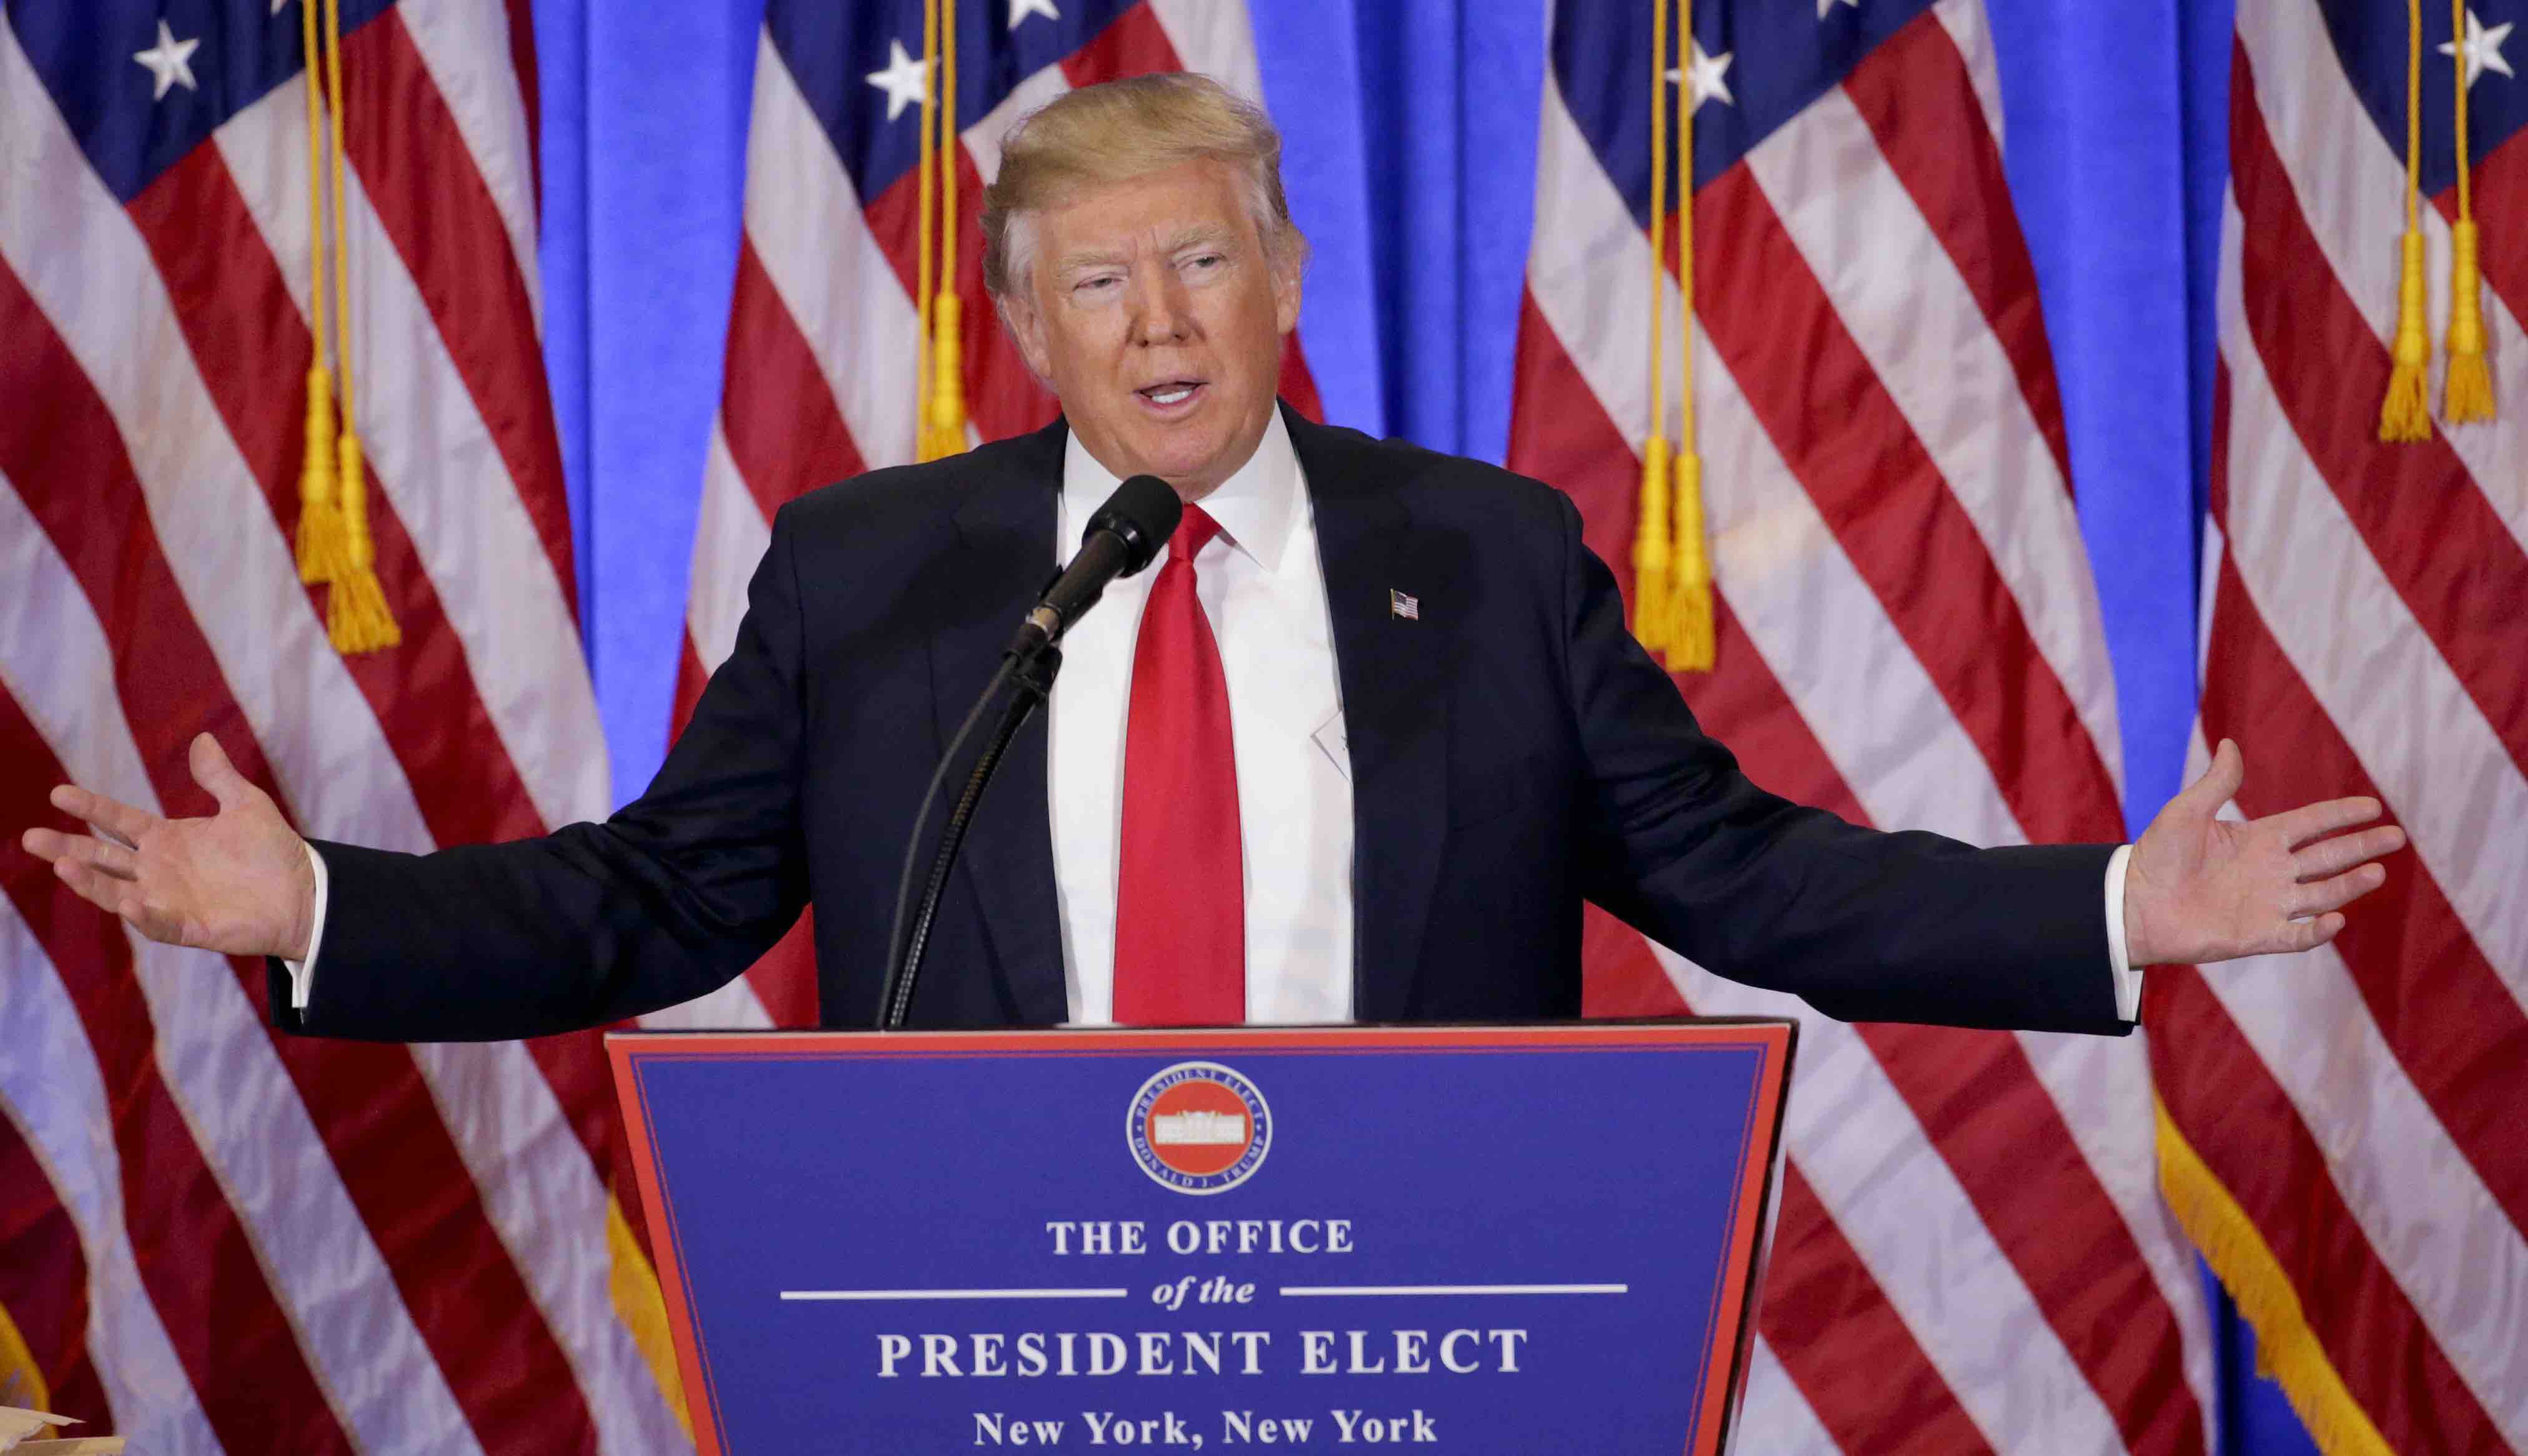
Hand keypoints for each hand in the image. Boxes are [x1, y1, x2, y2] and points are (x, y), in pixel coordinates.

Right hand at [18, 733, 316, 959]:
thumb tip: (201, 740)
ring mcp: (168, 900)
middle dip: (66, 848)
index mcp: (167, 839)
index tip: (57, 793)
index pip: (118, 820)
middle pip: (102, 857)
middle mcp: (158, 870)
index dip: (90, 807)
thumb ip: (218, 777)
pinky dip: (141, 914)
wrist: (305, 893)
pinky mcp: (187, 927)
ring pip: (116, 891)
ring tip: (61, 866)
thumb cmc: (273, 851)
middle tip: (30, 837)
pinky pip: (156, 922)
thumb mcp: (246, 805)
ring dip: (90, 881)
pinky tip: (127, 902)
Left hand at [2124, 738, 2405, 966]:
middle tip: (2396, 837)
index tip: (2373, 807)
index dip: (2341, 815)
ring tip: (2378, 871)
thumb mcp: (2185, 813)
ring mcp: (2267, 904)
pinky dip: (2318, 930)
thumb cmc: (2157, 856)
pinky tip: (2337, 918)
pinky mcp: (2258, 935)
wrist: (2134, 904)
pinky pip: (2297, 934)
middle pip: (2327, 856)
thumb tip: (2231, 745)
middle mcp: (2270, 871)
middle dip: (2361, 847)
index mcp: (2258, 839)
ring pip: (2321, 893)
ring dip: (2349, 884)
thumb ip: (2216, 784)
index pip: (2311, 824)